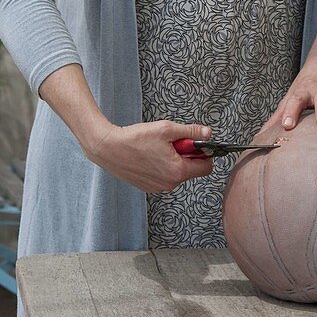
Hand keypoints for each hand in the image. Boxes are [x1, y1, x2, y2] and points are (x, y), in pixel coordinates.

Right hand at [85, 120, 213, 192]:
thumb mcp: (167, 129)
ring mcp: (158, 187)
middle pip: (191, 169)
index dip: (205, 153)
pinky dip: (163, 166)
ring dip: (174, 160)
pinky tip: (150, 156)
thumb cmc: (135, 138)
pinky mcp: (148, 187)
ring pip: (177, 173)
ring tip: (158, 148)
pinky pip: (165, 177)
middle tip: (171, 143)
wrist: (108, 148)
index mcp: (178, 171)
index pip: (206, 167)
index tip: (196, 143)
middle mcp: (170, 183)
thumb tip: (208, 134)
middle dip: (187, 155)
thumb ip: (191, 132)